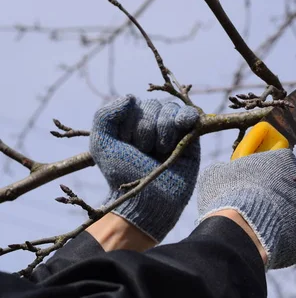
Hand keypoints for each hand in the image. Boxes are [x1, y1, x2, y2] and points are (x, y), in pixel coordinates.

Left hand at [90, 95, 199, 242]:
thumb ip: (105, 115)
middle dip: (146, 130)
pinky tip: (182, 128)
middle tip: (145, 152)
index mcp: (131, 123)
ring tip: (160, 151)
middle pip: (153, 106)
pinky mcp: (192, 137)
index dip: (130, 124)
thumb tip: (131, 97)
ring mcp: (173, 130)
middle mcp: (152, 123)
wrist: (147, 200)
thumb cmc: (123, 175)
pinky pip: (190, 114)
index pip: (134, 104)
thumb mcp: (102, 144)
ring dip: (163, 129)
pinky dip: (185, 117)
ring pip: (170, 109)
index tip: (127, 146)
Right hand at [196, 149, 295, 268]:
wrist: (245, 232)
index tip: (255, 189)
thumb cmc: (230, 199)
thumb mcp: (218, 176)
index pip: (278, 163)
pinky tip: (278, 242)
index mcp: (283, 159)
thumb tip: (225, 171)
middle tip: (260, 212)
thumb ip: (228, 170)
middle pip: (293, 187)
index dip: (266, 178)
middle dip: (279, 198)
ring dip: (288, 217)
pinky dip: (295, 236)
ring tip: (267, 230)